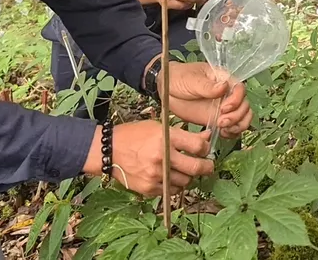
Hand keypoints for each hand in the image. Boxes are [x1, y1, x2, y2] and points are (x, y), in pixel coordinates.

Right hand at [83, 121, 213, 195]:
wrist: (109, 150)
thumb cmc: (134, 135)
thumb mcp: (158, 127)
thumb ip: (183, 135)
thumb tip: (206, 138)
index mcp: (165, 138)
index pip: (198, 146)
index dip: (205, 148)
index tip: (205, 150)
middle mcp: (162, 157)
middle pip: (196, 167)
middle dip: (207, 167)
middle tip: (208, 166)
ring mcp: (156, 175)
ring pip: (185, 181)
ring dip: (188, 176)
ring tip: (182, 169)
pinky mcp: (149, 188)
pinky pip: (171, 190)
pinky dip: (173, 184)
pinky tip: (168, 176)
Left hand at [161, 61, 251, 138]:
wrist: (166, 89)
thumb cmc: (179, 77)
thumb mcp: (191, 79)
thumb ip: (207, 86)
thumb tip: (224, 87)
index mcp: (223, 79)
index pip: (240, 89)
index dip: (236, 100)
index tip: (224, 108)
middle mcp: (227, 94)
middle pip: (244, 106)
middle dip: (237, 116)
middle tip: (222, 122)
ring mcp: (223, 107)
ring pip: (243, 118)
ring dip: (238, 126)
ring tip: (224, 129)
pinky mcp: (217, 119)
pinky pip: (232, 127)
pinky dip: (232, 133)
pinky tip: (223, 134)